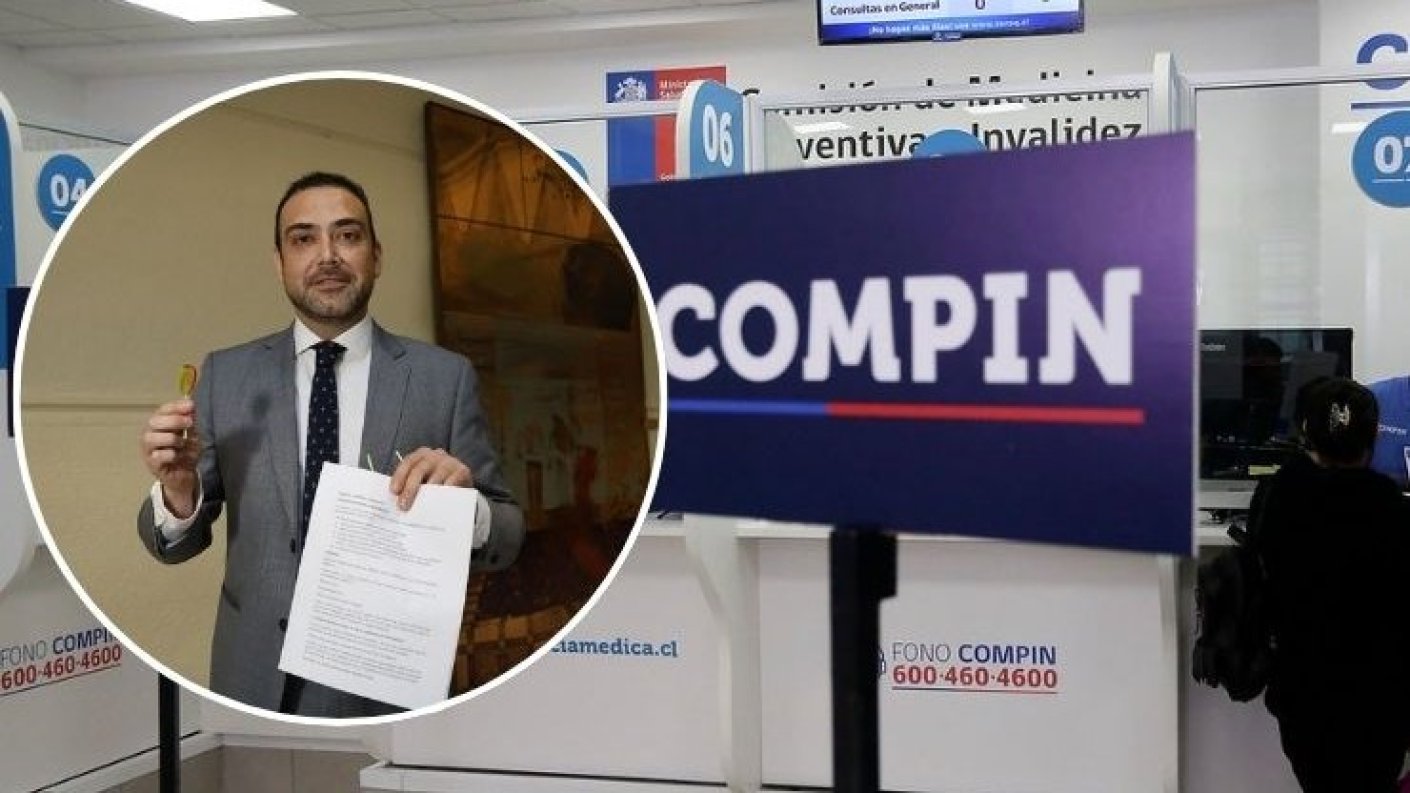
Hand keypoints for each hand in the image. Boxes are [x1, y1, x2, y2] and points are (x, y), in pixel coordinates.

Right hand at [140, 398, 199, 517]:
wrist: (184, 476)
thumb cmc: (185, 453)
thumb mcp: (192, 435)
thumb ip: (190, 422)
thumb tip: (192, 405)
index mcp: (159, 425)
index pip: (162, 410)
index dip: (176, 406)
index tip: (191, 405)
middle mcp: (150, 434)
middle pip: (154, 422)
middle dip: (173, 420)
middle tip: (190, 422)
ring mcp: (148, 450)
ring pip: (151, 438)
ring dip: (171, 439)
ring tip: (182, 443)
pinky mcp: (151, 464)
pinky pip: (157, 456)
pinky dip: (170, 454)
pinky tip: (177, 456)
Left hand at [389, 447, 472, 510]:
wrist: (461, 484)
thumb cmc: (436, 484)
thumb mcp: (422, 481)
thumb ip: (410, 486)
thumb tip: (397, 500)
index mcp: (422, 454)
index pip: (408, 462)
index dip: (399, 476)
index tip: (393, 492)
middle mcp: (436, 455)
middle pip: (420, 469)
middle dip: (410, 488)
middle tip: (403, 505)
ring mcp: (450, 462)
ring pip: (436, 475)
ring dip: (427, 492)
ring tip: (421, 507)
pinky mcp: (462, 471)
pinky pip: (452, 480)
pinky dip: (445, 490)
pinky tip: (439, 502)